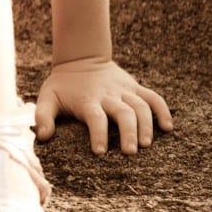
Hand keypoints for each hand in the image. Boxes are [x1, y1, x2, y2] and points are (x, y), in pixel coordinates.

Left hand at [35, 56, 172, 154]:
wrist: (81, 58)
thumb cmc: (63, 85)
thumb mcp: (47, 97)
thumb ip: (43, 116)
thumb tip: (43, 137)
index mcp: (87, 100)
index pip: (94, 117)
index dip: (97, 134)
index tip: (99, 152)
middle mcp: (108, 95)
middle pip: (123, 112)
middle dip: (128, 132)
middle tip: (130, 152)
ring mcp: (124, 90)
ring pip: (141, 106)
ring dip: (146, 125)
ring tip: (146, 144)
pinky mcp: (135, 88)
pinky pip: (153, 98)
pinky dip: (163, 110)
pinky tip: (168, 127)